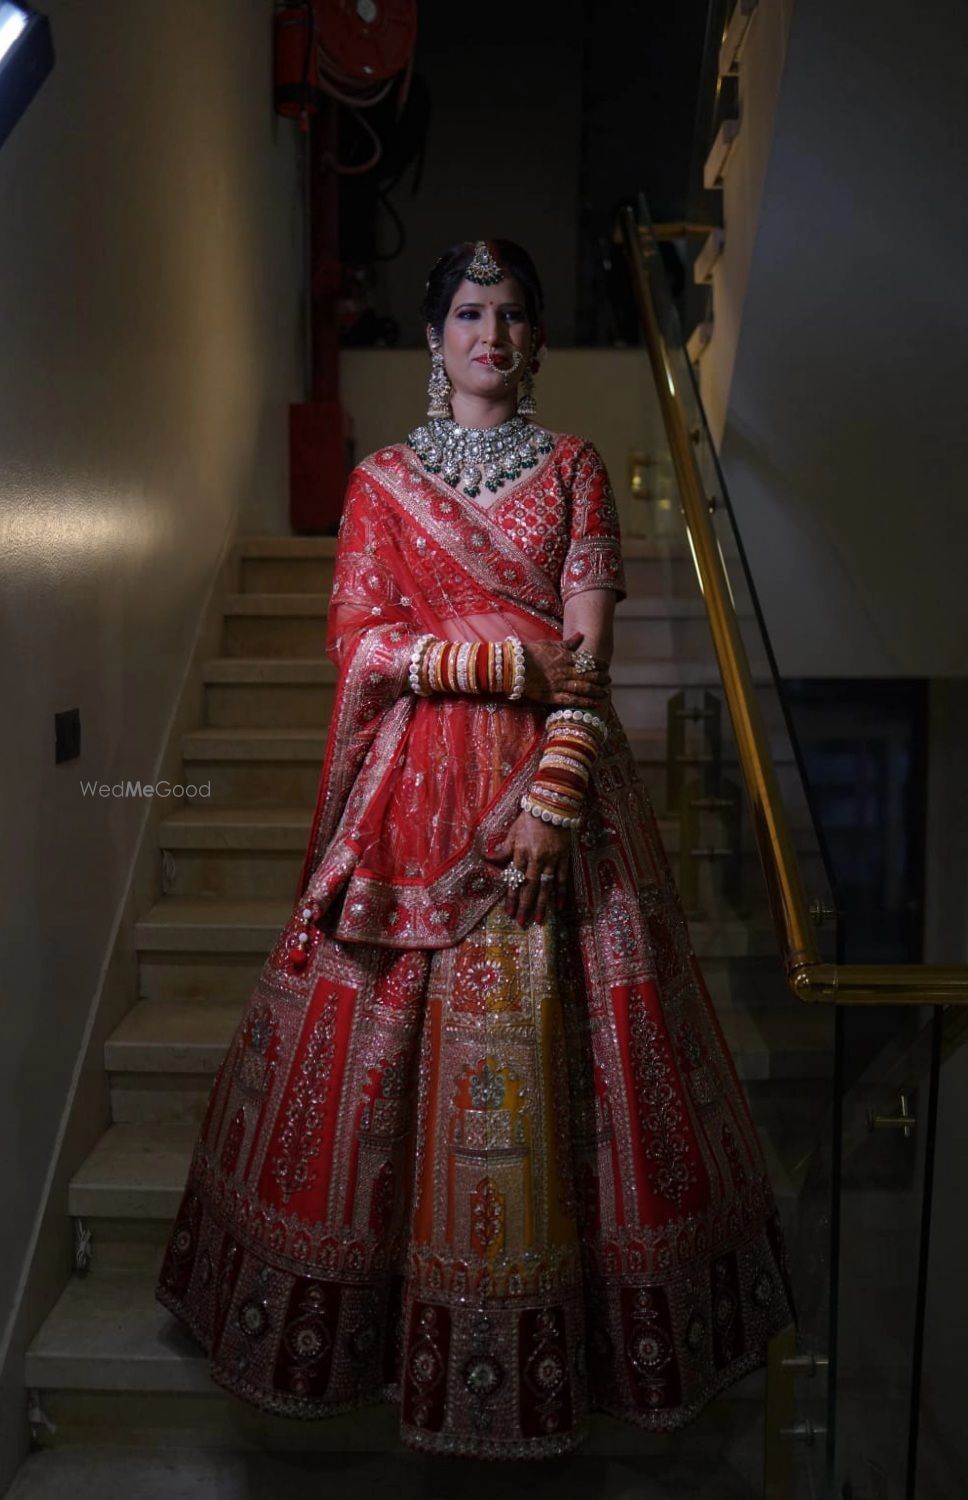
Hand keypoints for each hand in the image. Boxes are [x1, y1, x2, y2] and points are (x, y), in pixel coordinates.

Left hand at [490, 811, 570, 926]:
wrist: (553, 805)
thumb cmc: (529, 818)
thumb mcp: (513, 832)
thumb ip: (503, 850)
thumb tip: (488, 860)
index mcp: (521, 852)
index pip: (515, 879)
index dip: (511, 897)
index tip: (508, 912)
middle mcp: (536, 858)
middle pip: (530, 886)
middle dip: (525, 906)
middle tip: (521, 923)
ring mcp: (552, 859)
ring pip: (547, 886)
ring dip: (543, 904)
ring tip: (540, 920)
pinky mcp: (564, 857)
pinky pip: (563, 878)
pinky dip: (561, 892)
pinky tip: (559, 906)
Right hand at [522, 631, 609, 706]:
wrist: (512, 666)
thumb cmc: (529, 653)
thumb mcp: (549, 644)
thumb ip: (567, 643)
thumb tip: (581, 635)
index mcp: (565, 657)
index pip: (587, 661)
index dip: (599, 664)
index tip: (606, 666)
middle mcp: (565, 671)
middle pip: (588, 675)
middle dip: (601, 678)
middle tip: (609, 680)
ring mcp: (559, 684)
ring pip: (583, 688)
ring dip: (596, 691)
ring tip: (605, 693)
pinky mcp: (551, 697)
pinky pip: (571, 700)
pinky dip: (584, 702)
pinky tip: (594, 703)